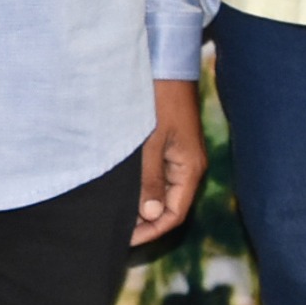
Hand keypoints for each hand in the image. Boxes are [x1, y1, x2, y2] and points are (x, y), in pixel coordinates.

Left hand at [133, 76, 206, 246]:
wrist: (164, 65)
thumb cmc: (158, 101)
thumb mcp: (150, 143)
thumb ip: (149, 180)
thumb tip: (150, 216)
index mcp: (189, 169)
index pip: (174, 214)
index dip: (151, 231)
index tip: (124, 239)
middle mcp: (188, 166)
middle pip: (169, 207)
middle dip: (145, 222)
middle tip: (115, 230)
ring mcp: (179, 156)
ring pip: (162, 192)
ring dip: (142, 206)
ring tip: (116, 214)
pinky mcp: (169, 145)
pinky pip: (158, 176)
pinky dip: (142, 188)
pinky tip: (123, 190)